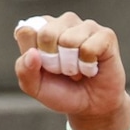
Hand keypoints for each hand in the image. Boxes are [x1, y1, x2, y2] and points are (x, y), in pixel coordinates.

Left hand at [13, 11, 129, 129]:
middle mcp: (63, 22)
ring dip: (71, 65)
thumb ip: (24, 71)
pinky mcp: (106, 35)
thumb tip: (32, 53)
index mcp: (42, 29)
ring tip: (77, 69)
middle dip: (52, 61)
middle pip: (46, 33)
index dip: (32, 55)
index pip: (26, 32)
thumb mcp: (35, 87)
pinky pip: (88, 48)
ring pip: (68, 41)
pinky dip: (87, 66)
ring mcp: (86, 26)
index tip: (43, 66)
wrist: (91, 107)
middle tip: (62, 70)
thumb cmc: (62, 91)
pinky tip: (91, 67)